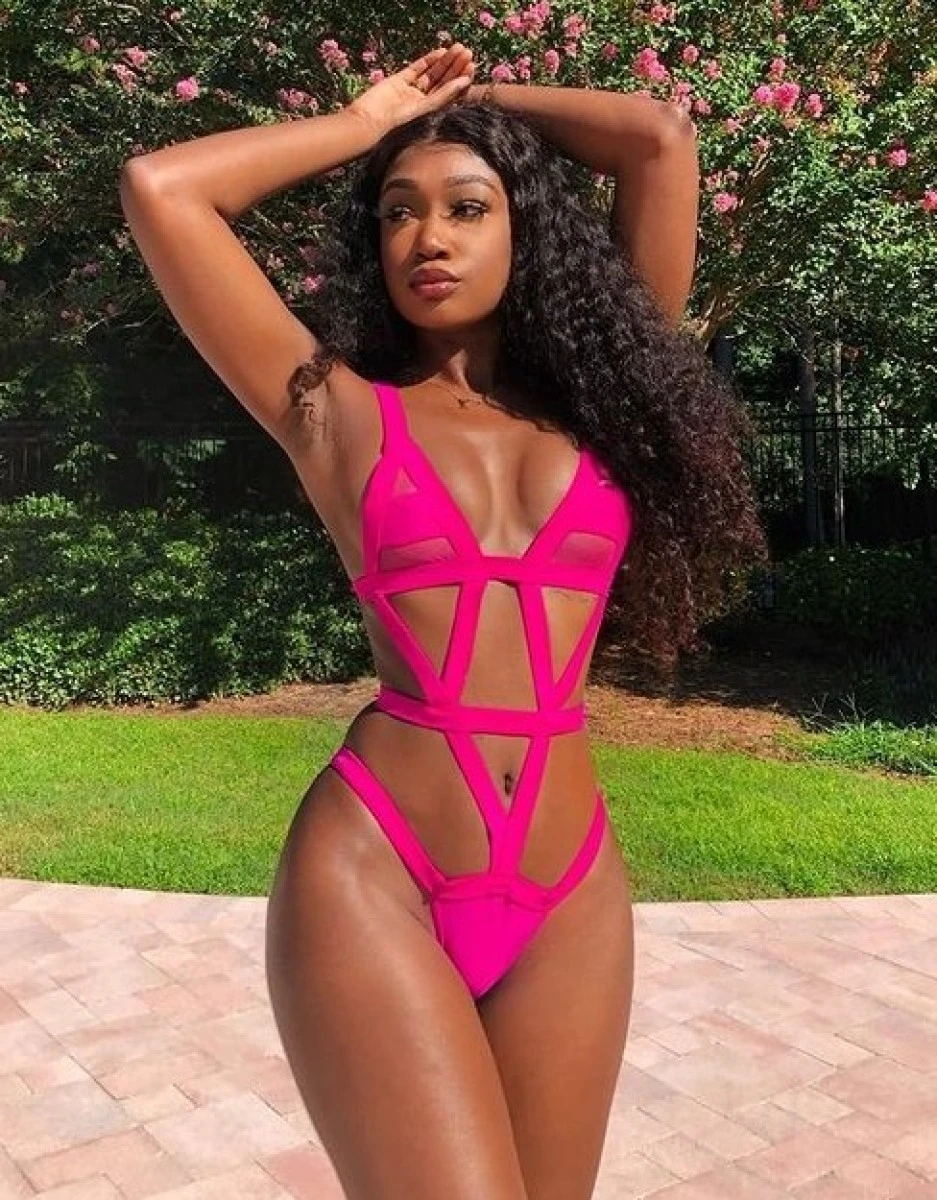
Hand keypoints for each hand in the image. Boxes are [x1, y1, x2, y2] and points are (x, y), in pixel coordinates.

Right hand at [348, 45, 475, 136]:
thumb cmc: (399, 124)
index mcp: (432, 114)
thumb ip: (445, 95)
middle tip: (467, 52)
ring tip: (457, 48)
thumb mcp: (426, 110)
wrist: (370, 123)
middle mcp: (422, 103)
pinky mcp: (398, 82)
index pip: (451, 95)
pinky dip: (428, 61)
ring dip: (445, 62)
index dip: (461, 80)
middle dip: (455, 67)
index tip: (471, 67)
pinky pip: (417, 70)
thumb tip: (464, 82)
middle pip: (443, 82)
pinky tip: (440, 52)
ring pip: (432, 74)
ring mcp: (411, 92)